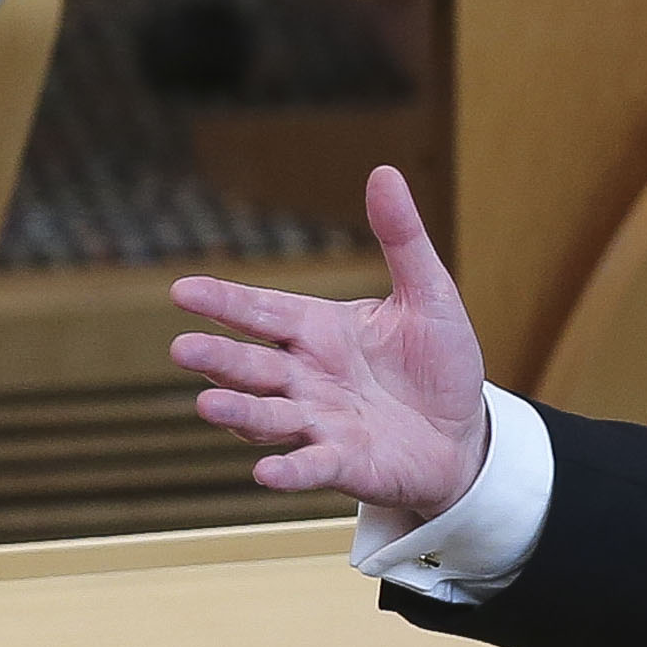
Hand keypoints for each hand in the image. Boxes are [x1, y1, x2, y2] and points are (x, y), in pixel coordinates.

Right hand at [171, 165, 489, 517]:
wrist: (465, 435)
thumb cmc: (438, 364)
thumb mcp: (429, 296)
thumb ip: (402, 240)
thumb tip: (385, 172)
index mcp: (318, 330)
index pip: (262, 311)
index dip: (223, 302)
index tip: (181, 291)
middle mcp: (307, 377)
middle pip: (254, 365)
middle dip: (220, 358)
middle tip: (184, 349)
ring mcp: (320, 423)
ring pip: (268, 417)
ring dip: (239, 413)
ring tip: (208, 405)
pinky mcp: (344, 464)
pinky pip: (310, 467)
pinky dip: (289, 471)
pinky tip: (266, 474)